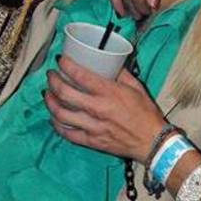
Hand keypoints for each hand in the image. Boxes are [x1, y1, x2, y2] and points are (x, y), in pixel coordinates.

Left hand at [45, 55, 166, 161]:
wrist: (152, 141)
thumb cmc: (146, 113)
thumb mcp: (136, 87)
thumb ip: (121, 74)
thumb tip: (110, 64)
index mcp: (109, 93)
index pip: (80, 75)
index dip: (66, 65)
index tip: (60, 60)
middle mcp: (97, 109)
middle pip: (65, 93)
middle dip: (53, 81)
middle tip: (51, 75)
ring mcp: (92, 126)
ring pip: (61, 114)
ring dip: (50, 102)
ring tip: (47, 93)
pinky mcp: (91, 140)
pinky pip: (67, 133)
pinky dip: (57, 124)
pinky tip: (53, 117)